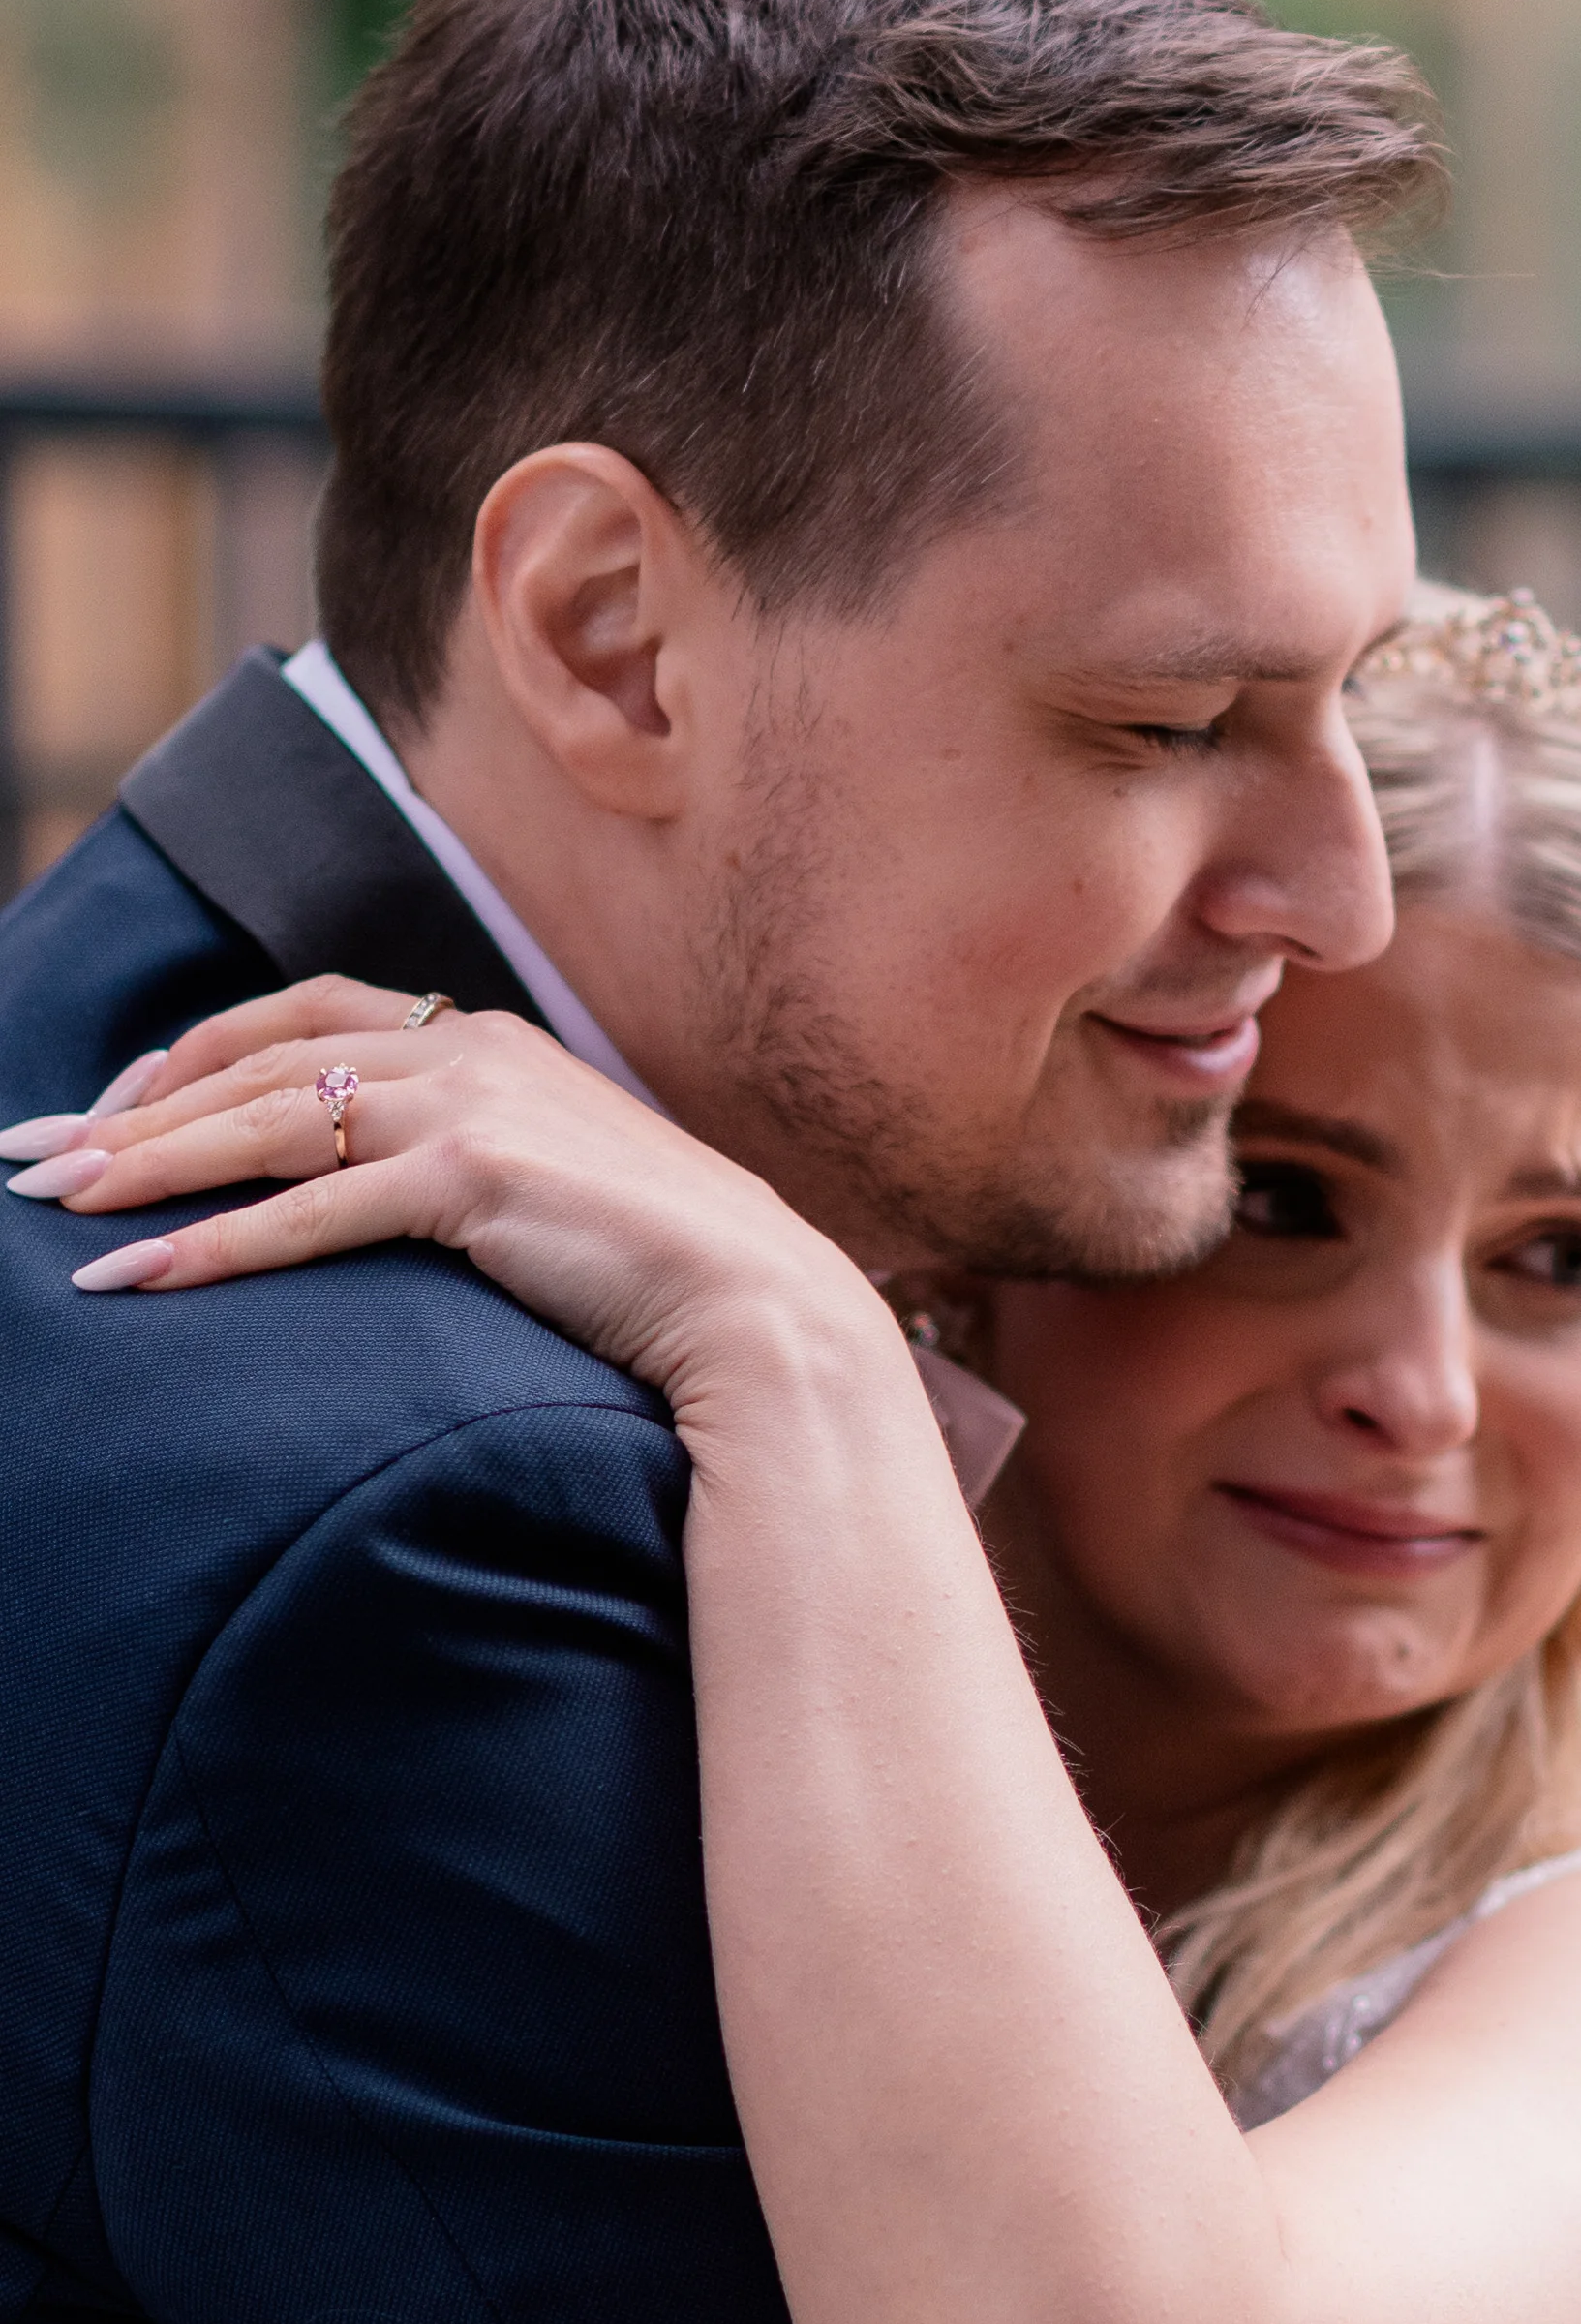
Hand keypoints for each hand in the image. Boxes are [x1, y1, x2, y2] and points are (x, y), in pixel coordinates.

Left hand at [2, 976, 894, 1425]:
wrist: (765, 1310)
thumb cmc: (671, 1275)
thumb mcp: (564, 1189)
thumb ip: (478, 1164)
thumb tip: (394, 1199)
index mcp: (494, 1040)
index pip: (308, 1013)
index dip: (197, 1051)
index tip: (117, 1101)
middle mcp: (475, 1052)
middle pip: (262, 1061)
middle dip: (136, 1111)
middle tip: (39, 1159)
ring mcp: (475, 1108)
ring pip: (267, 1123)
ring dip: (148, 1167)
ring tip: (58, 1210)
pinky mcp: (473, 1181)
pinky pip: (308, 1210)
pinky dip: (213, 1246)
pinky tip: (141, 1278)